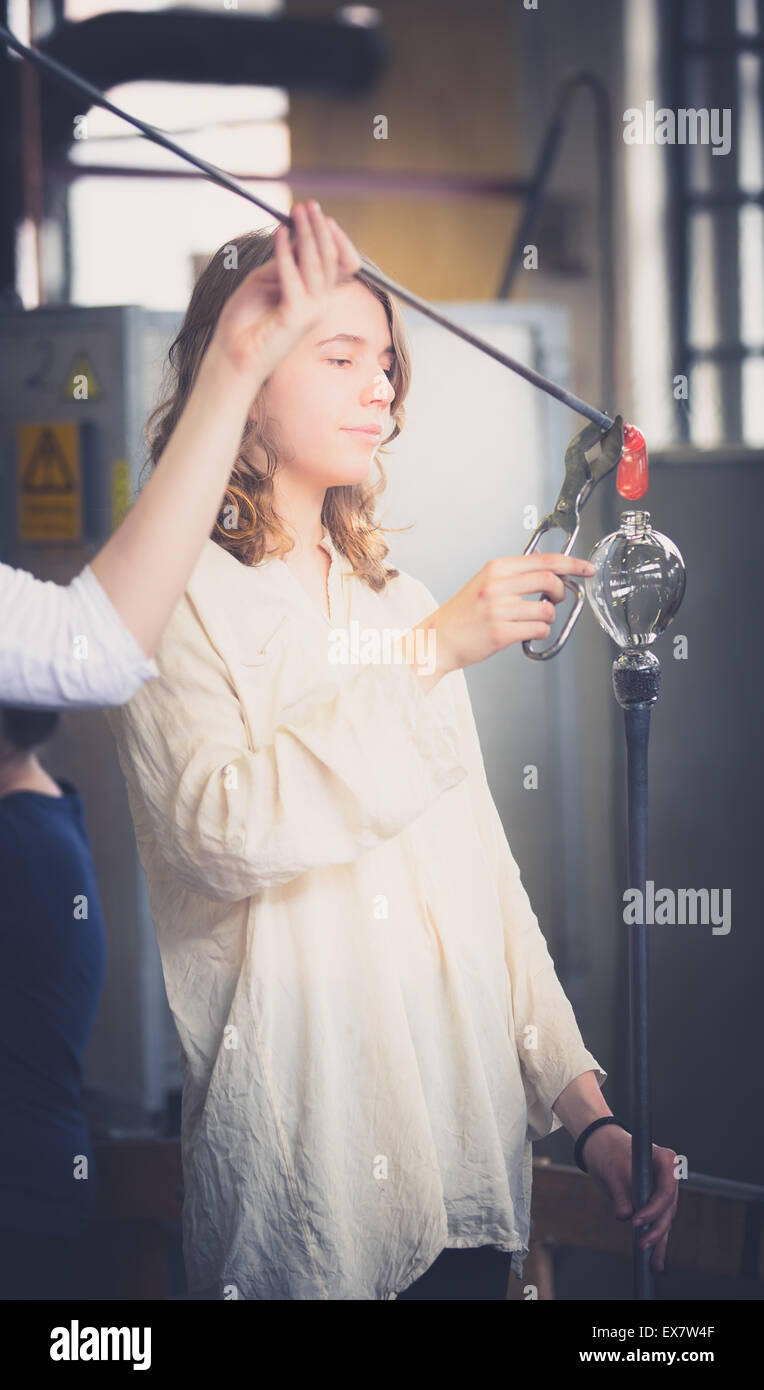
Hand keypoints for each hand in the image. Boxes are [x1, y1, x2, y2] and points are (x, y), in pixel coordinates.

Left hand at [206, 201, 361, 383]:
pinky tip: (278, 235)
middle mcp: (319, 305)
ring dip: (307, 234)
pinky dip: (286, 253)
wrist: (231, 354)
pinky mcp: (296, 317)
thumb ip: (285, 262)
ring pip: (317, 264)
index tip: (314, 214)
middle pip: (331, 259)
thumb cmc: (246, 320)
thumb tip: (298, 234)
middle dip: (319, 228)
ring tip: (295, 213)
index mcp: (315, 298)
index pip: (338, 263)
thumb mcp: (267, 281)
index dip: (332, 237)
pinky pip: (294, 277)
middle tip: (307, 205)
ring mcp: (311, 312)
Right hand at [423, 553, 597, 675]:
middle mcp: (497, 585)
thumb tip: (549, 573)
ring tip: (532, 620)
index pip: (544, 560)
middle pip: (550, 580)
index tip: (586, 568)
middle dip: (562, 592)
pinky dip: (539, 632)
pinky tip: (526, 632)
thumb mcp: (485, 583)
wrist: (437, 640)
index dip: (572, 563)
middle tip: (556, 599)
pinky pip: (538, 629)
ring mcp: (498, 609)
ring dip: (547, 617)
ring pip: (547, 610)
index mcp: (496, 569)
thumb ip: (514, 576)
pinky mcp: (500, 632)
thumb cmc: (463, 615)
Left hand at [581, 1126, 679, 1273]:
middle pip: (668, 1208)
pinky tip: (656, 1260)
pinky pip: (658, 1223)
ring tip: (652, 1261)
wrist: (604, 1146)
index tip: (636, 1221)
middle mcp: (669, 1177)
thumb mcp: (613, 1169)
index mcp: (665, 1161)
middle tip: (641, 1245)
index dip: (654, 1208)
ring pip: (665, 1219)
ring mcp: (664, 1191)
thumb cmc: (610, 1152)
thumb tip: (623, 1216)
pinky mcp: (655, 1202)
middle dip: (656, 1229)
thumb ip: (620, 1193)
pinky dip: (657, 1241)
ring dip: (658, 1240)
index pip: (666, 1189)